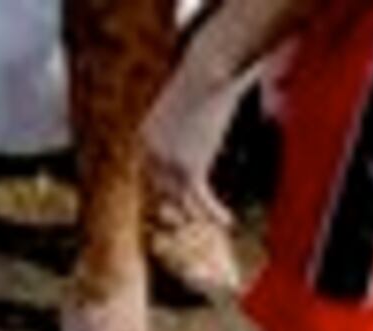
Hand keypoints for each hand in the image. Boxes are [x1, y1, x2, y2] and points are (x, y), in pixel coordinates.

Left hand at [138, 78, 224, 234]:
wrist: (208, 67)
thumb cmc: (204, 72)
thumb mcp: (191, 98)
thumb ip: (194, 111)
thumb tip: (213, 97)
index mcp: (144, 137)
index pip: (150, 173)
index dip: (164, 188)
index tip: (176, 200)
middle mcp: (150, 153)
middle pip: (162, 190)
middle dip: (178, 206)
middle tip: (194, 217)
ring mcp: (167, 164)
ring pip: (182, 200)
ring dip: (200, 213)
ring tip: (218, 221)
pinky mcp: (188, 169)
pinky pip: (200, 200)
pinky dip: (215, 212)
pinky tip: (229, 220)